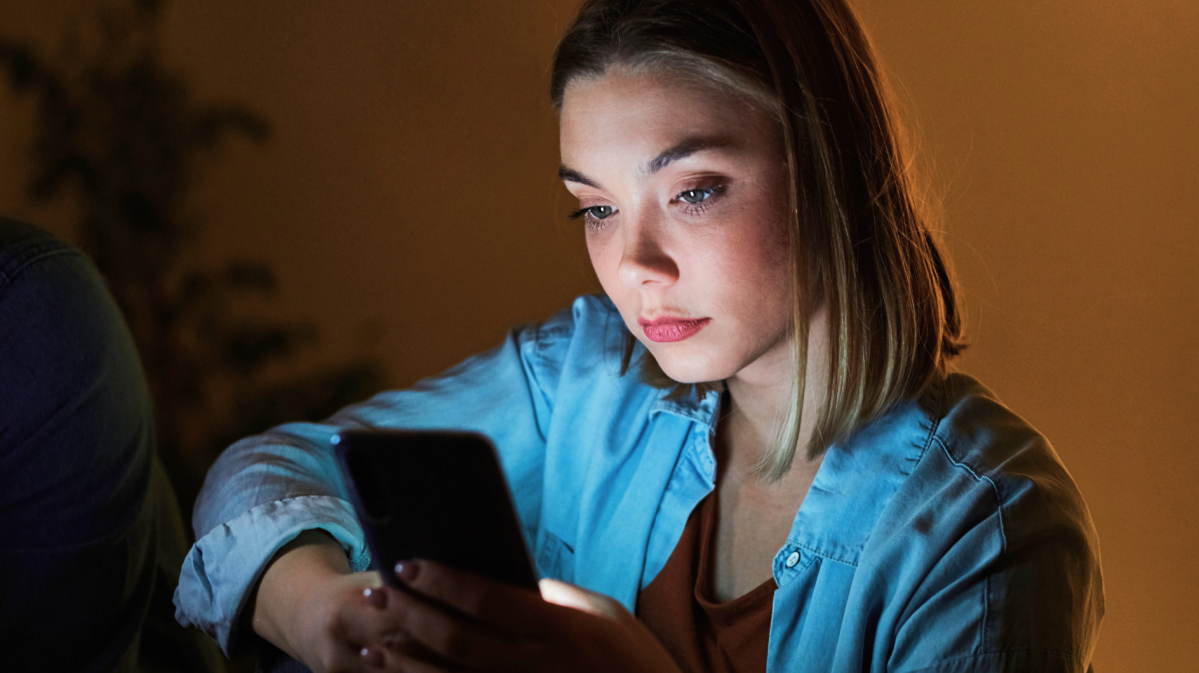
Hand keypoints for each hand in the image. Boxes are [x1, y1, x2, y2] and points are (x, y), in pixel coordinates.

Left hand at [249, 533, 679, 672]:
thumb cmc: (633, 659)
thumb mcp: (605, 615)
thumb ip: (556, 595)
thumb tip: (508, 578)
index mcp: (563, 630)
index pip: (487, 598)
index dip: (441, 580)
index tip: (406, 563)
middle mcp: (539, 666)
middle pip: (457, 639)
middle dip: (410, 614)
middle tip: (376, 591)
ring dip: (403, 661)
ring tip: (373, 640)